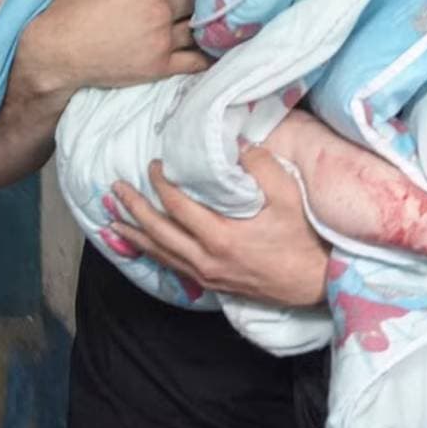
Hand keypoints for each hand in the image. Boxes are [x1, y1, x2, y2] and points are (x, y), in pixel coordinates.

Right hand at [14, 0, 209, 96]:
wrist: (57, 52)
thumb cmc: (71, 7)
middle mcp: (160, 10)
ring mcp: (163, 40)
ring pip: (198, 26)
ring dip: (205, 20)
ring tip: (210, 16)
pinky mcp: (160, 66)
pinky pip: (195, 61)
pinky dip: (207, 55)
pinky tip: (213, 49)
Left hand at [108, 150, 328, 307]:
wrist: (314, 282)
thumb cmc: (302, 238)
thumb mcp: (287, 196)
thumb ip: (260, 165)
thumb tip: (236, 144)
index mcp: (220, 236)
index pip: (177, 206)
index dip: (161, 183)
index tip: (153, 165)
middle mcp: (205, 259)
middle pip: (158, 231)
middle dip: (133, 208)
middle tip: (115, 189)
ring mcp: (206, 274)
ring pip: (160, 253)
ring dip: (134, 234)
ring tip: (112, 220)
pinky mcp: (211, 284)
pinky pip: (172, 267)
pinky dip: (152, 255)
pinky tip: (142, 247)